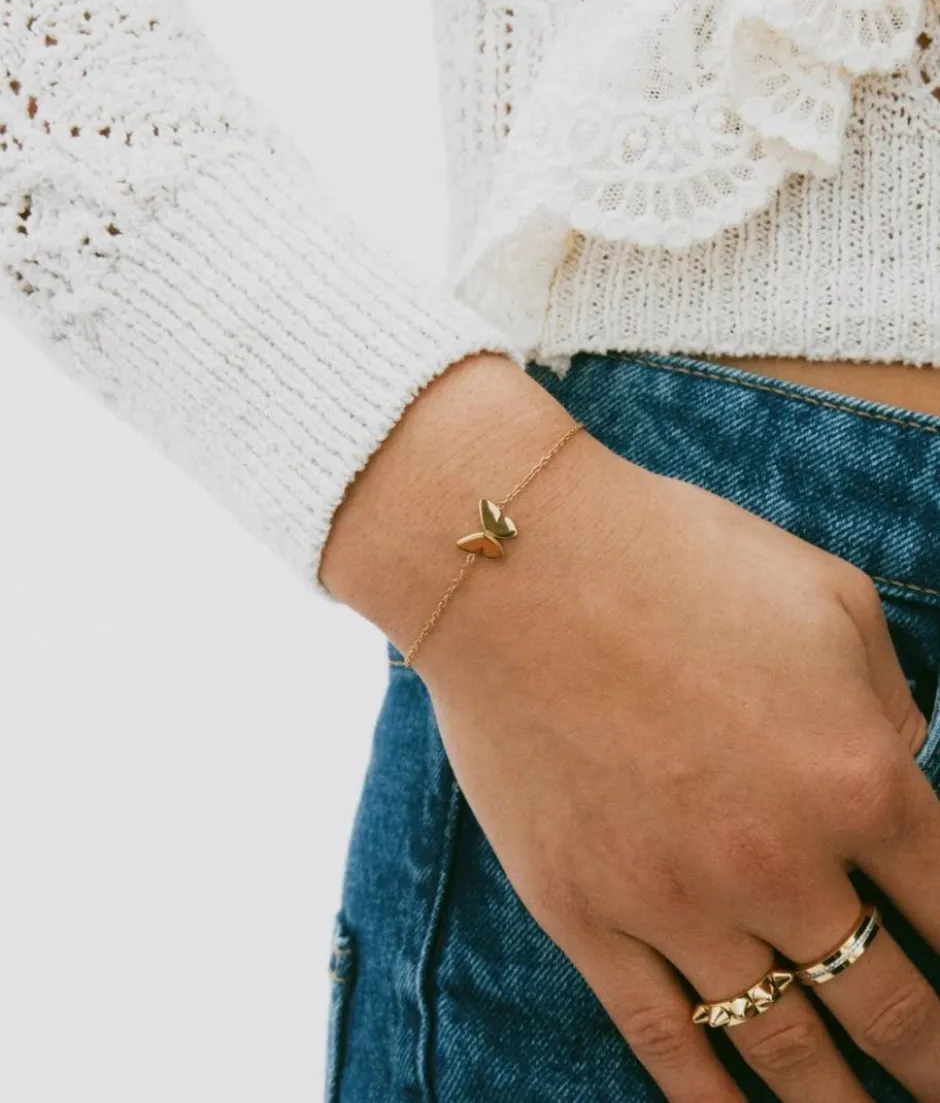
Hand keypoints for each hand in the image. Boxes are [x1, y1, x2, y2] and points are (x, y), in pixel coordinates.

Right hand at [322, 353, 939, 1101]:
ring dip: (842, 1102)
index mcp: (857, 774)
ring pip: (786, 1049)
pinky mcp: (585, 914)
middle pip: (891, 1008)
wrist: (517, 565)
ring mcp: (675, 900)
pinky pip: (666, 1040)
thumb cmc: (675, 557)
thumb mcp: (827, 598)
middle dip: (932, 1061)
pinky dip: (715, 1099)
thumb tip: (902, 761)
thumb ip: (888, 698)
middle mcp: (779, 861)